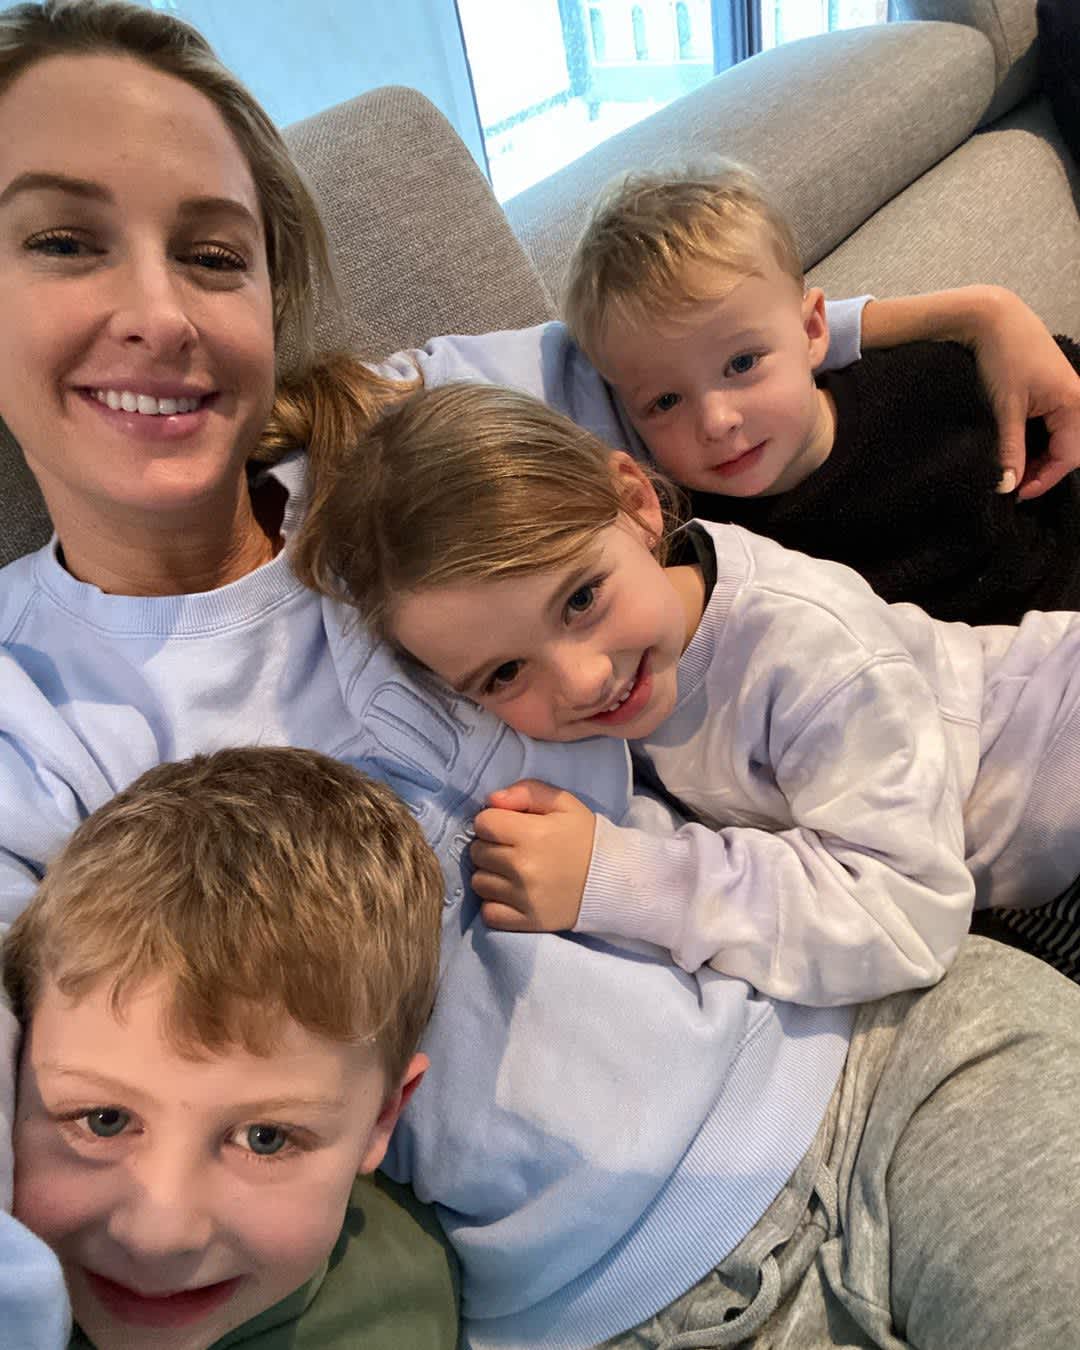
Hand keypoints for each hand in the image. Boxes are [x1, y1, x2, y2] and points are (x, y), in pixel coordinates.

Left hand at [470, 780, 595, 932]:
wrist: (613, 881)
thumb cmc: (584, 837)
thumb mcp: (563, 803)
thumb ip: (527, 792)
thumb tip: (492, 800)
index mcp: (532, 834)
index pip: (483, 823)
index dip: (493, 821)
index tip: (509, 827)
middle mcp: (523, 867)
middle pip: (477, 853)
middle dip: (491, 846)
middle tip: (513, 849)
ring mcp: (524, 898)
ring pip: (479, 882)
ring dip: (491, 875)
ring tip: (514, 872)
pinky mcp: (527, 922)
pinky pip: (488, 913)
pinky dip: (495, 904)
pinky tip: (512, 894)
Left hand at [965, 287, 1079, 498]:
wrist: (992, 317)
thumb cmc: (1002, 355)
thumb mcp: (1005, 408)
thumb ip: (1010, 449)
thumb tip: (1007, 485)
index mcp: (1074, 403)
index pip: (1069, 456)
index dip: (1044, 480)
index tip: (1016, 494)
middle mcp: (1077, 398)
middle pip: (1069, 449)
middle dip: (1044, 470)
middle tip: (1012, 484)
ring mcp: (1066, 392)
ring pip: (1061, 437)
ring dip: (1039, 455)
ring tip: (1011, 468)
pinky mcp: (1052, 388)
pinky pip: (1053, 423)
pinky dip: (1037, 439)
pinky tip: (1016, 447)